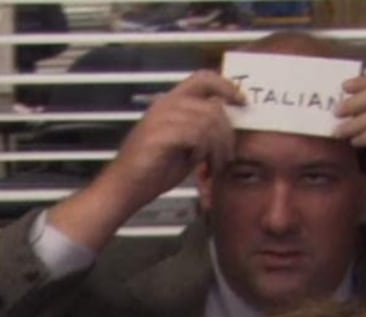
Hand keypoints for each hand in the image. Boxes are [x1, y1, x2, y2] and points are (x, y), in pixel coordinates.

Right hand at [101, 70, 242, 213]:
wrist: (124, 188)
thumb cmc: (150, 172)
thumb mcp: (184, 146)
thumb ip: (202, 131)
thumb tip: (225, 123)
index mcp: (169, 103)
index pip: (203, 78)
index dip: (226, 86)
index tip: (241, 101)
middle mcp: (165, 105)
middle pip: (212, 105)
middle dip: (226, 133)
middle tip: (226, 155)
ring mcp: (161, 118)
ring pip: (208, 121)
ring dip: (217, 146)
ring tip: (214, 164)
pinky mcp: (160, 135)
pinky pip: (197, 134)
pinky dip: (204, 151)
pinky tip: (199, 163)